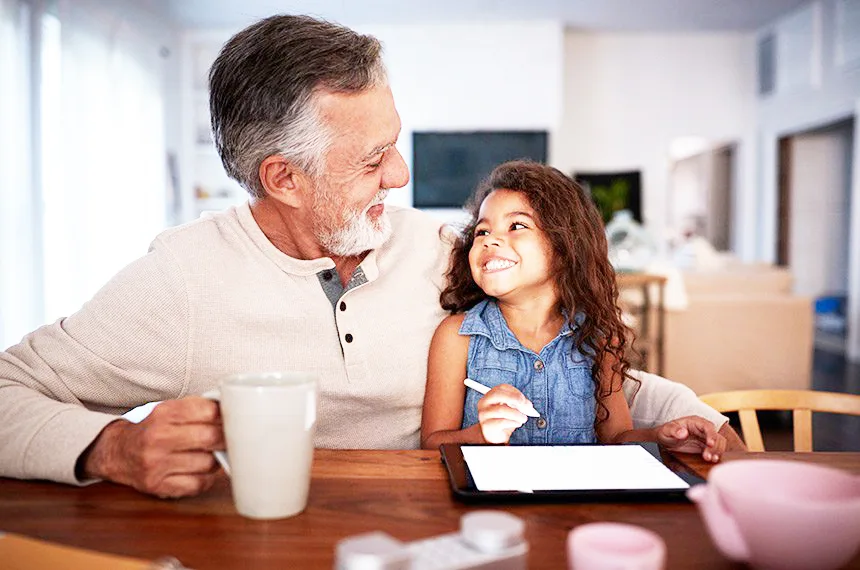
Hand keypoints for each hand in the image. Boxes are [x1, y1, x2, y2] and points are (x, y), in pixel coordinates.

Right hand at [80, 397, 223, 497]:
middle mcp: (157, 438)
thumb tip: (233, 411)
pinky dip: (206, 478)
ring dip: (215, 459)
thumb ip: (197, 408)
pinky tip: (201, 470)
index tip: (231, 418)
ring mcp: (156, 465)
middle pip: (210, 437)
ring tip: (210, 454)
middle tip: (229, 437)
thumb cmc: (152, 429)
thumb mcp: (168, 410)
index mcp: (163, 414)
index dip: (224, 415)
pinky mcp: (158, 486)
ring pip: (208, 463)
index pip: (207, 411)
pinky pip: (198, 484)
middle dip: (225, 438)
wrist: (117, 453)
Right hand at [476, 384, 531, 443]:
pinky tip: (517, 423)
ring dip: (517, 414)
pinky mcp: (487, 426)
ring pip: (501, 410)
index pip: (501, 387)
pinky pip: (502, 422)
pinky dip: (513, 422)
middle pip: (497, 395)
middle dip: (514, 398)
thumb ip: (518, 404)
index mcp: (490, 396)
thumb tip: (527, 404)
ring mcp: (484, 414)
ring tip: (523, 418)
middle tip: (524, 405)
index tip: (523, 399)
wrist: (495, 436)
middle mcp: (484, 403)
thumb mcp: (510, 409)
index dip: (514, 391)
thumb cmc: (503, 420)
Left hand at [654, 415, 726, 462]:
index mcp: (695, 422)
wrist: (665, 440)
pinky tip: (712, 461)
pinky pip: (715, 451)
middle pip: (717, 437)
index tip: (710, 444)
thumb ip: (673, 430)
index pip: (708, 427)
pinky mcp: (706, 447)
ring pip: (719, 444)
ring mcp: (706, 439)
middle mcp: (703, 430)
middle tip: (708, 457)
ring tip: (710, 460)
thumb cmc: (667, 432)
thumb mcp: (666, 430)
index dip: (711, 435)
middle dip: (715, 447)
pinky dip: (715, 456)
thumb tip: (683, 433)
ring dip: (717, 452)